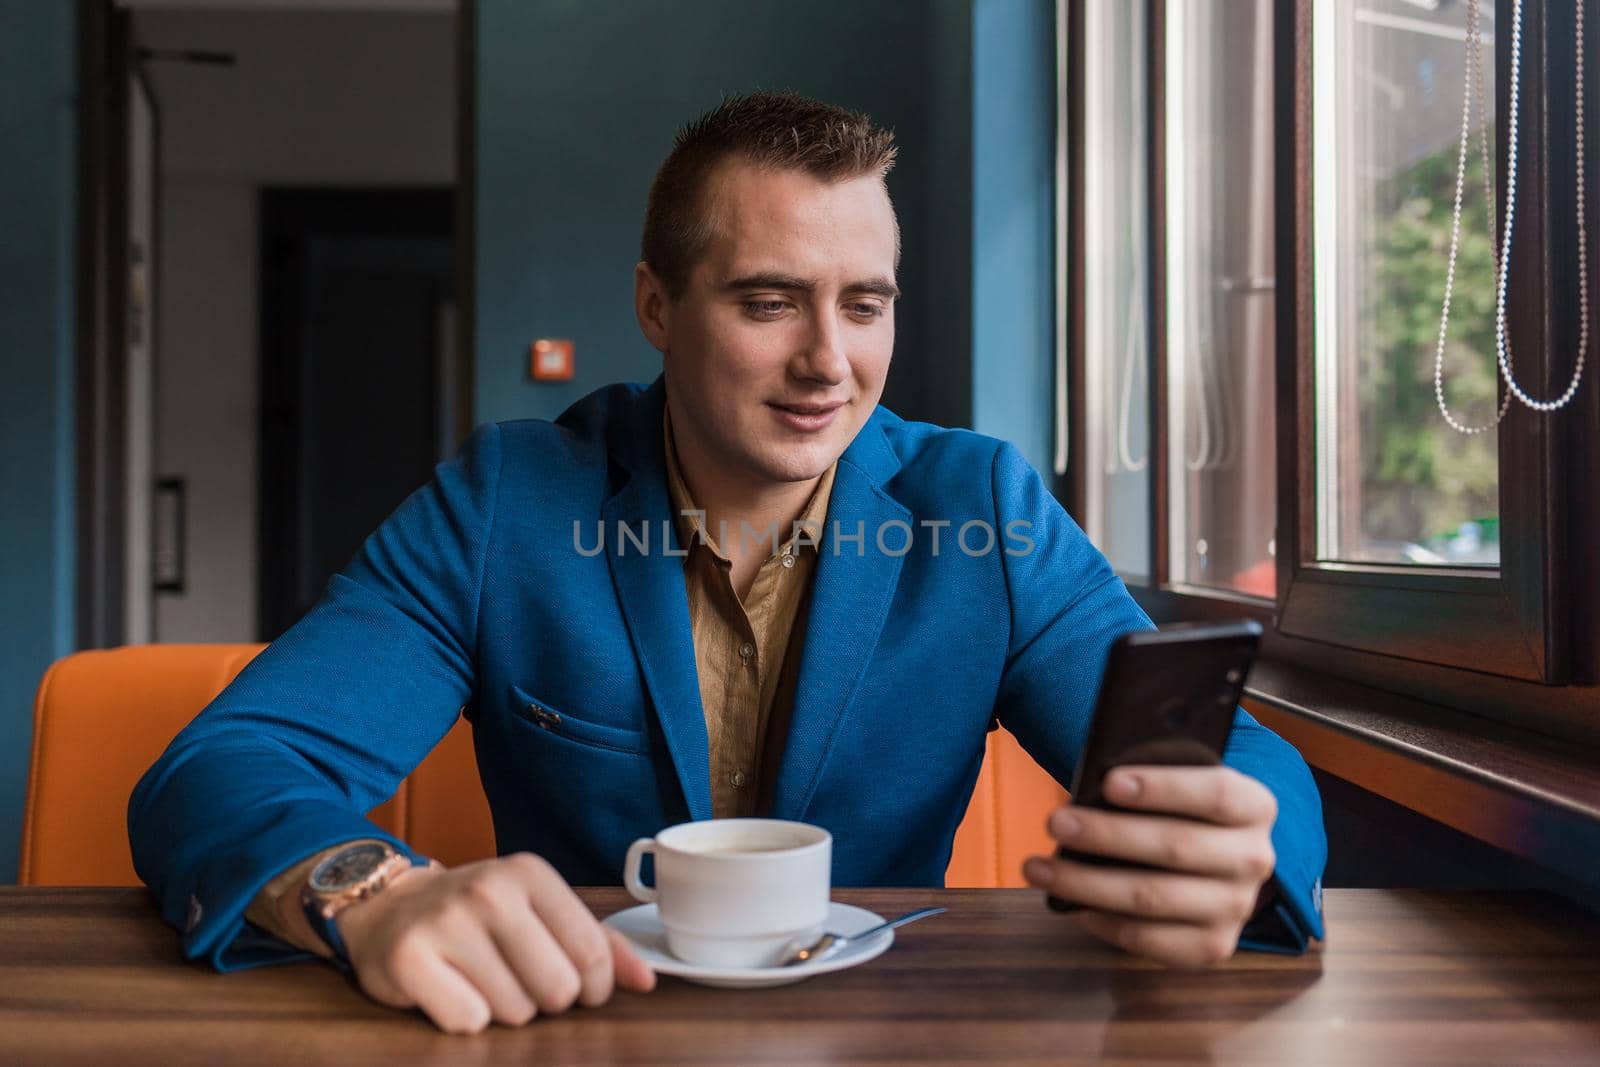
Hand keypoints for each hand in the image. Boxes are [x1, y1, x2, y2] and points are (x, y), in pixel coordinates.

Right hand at [335, 852, 655, 1033]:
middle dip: (546, 1000)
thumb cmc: (479, 916)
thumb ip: (598, 943)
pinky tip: (451, 989)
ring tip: (481, 979)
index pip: (592, 954)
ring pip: (513, 1011)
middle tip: (519, 980)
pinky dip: (464, 1019)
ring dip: (503, 1009)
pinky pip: (467, 1022)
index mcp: (531, 873)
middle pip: (557, 989)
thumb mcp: (540, 912)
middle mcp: (490, 891)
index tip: (578, 988)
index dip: (593, 988)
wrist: (390, 907)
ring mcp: (447, 922)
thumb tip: (647, 980)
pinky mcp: (410, 959)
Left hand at [1022, 765, 1276, 967]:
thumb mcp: (1179, 782)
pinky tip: (1070, 905)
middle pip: (1175, 847)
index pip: (1215, 794)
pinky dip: (1103, 921)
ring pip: (1153, 897)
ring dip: (1086, 883)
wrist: (1215, 861)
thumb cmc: (1180, 810)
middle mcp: (1254, 859)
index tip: (1108, 782)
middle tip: (1055, 822)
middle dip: (1106, 835)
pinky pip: (1148, 938)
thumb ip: (1149, 781)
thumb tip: (1090, 793)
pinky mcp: (1212, 947)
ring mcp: (1237, 908)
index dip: (1162, 788)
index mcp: (1254, 806)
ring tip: (1038, 868)